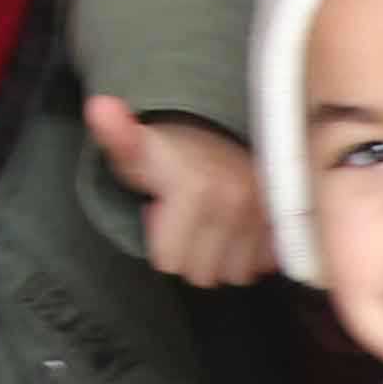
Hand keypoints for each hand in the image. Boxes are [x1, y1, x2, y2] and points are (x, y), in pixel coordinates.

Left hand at [83, 95, 272, 287]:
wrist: (220, 125)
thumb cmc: (168, 145)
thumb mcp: (135, 146)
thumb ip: (118, 136)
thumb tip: (100, 109)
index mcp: (195, 192)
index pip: (170, 263)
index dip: (159, 240)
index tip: (160, 211)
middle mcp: (235, 206)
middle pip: (202, 274)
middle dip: (188, 254)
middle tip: (184, 220)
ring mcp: (263, 215)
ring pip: (234, 274)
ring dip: (220, 258)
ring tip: (209, 225)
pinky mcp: (282, 221)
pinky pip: (263, 265)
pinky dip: (249, 254)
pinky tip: (234, 231)